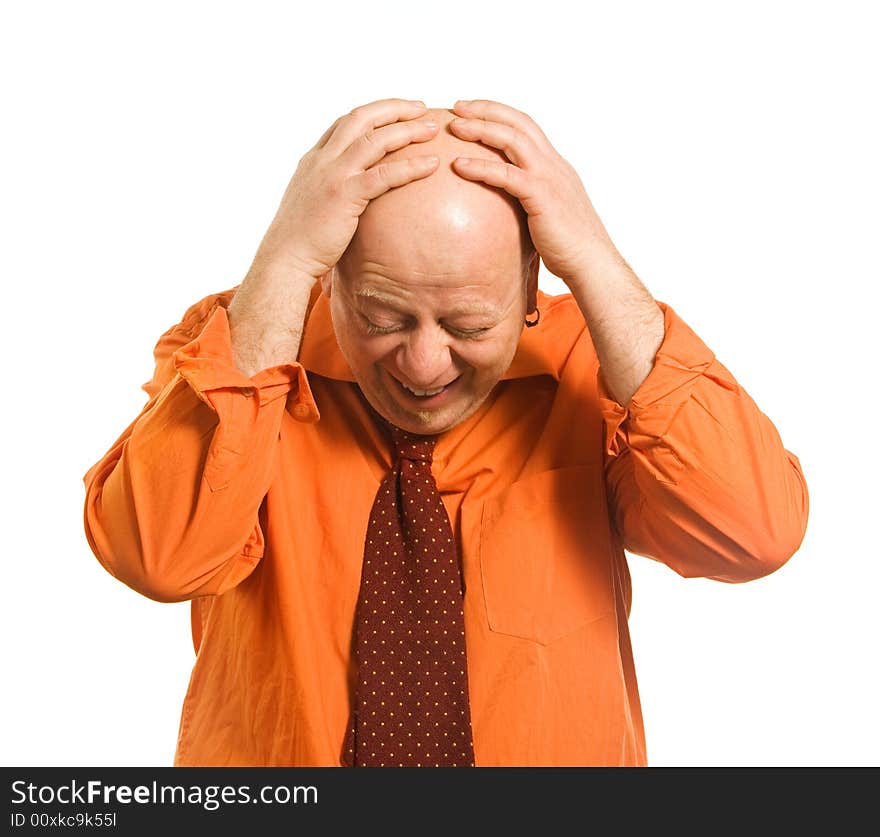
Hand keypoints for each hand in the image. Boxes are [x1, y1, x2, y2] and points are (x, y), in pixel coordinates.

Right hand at [251, 98, 439, 280]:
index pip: (345, 123)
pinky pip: (384, 174)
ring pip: (375, 139)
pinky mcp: (344, 195)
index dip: (374, 113)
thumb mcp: (312, 204)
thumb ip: (330, 191)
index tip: (397, 112)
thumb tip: (351, 198)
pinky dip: (410, 166)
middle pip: (362, 118)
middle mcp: (322, 160)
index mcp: (314, 160)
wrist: (284, 258)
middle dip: (394, 108)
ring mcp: (333, 175)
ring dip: (407, 130)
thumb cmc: (300, 241)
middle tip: (421, 108)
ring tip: (432, 129)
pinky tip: (431, 164)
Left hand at [448, 99, 614, 286]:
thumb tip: (507, 201)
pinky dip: (481, 167)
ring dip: (481, 129)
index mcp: (555, 165)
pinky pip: (507, 175)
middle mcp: (553, 164)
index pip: (527, 126)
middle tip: (458, 106)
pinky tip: (458, 165)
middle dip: (486, 110)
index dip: (499, 113)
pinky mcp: (542, 197)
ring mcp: (549, 178)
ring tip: (455, 127)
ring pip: (512, 140)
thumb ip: (531, 197)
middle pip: (518, 122)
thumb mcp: (549, 211)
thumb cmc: (568, 245)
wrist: (591, 262)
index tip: (473, 110)